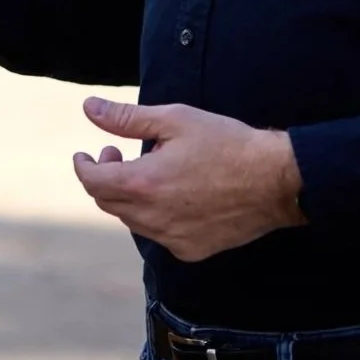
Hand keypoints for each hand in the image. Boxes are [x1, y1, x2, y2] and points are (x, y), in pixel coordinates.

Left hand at [72, 98, 306, 261]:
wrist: (274, 180)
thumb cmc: (226, 144)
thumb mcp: (175, 120)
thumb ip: (127, 118)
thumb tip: (89, 108)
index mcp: (143, 184)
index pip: (93, 182)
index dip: (84, 166)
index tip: (86, 154)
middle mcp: (152, 218)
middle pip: (108, 203)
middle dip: (105, 177)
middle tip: (118, 154)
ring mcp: (171, 239)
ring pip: (132, 221)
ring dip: (129, 197)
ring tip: (152, 170)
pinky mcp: (190, 250)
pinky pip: (159, 234)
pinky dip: (156, 215)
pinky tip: (177, 194)